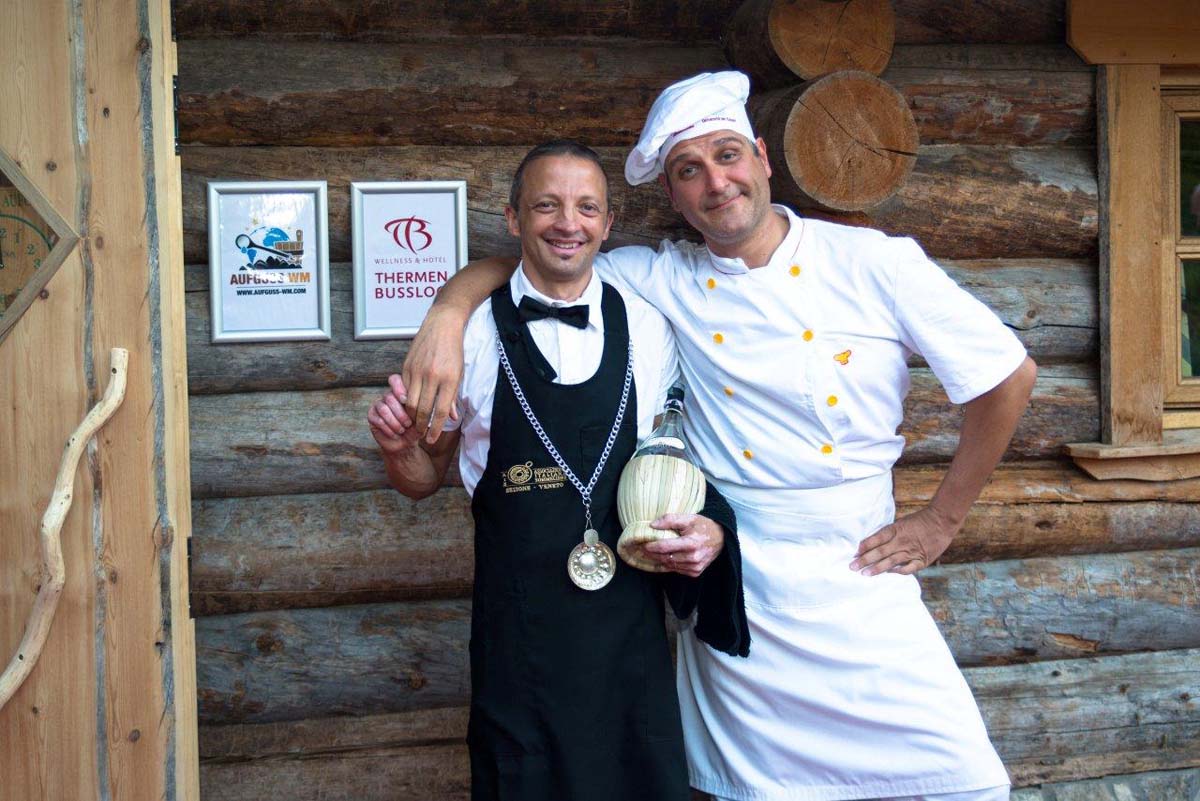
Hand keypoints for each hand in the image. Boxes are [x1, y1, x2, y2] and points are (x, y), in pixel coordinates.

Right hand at [367, 374, 423, 456]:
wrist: (406, 444)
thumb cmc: (416, 428)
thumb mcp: (421, 417)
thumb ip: (419, 407)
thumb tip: (420, 401)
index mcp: (401, 391)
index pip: (394, 380)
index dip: (398, 388)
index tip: (405, 400)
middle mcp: (388, 395)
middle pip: (389, 397)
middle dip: (401, 413)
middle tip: (408, 424)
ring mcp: (378, 404)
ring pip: (383, 408)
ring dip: (395, 422)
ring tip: (402, 430)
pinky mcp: (371, 415)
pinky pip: (377, 419)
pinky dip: (388, 429)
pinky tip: (395, 434)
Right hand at [401, 305, 464, 443]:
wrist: (442, 324)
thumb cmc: (454, 350)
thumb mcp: (459, 374)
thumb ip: (453, 397)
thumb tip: (451, 418)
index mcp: (449, 379)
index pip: (441, 411)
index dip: (435, 429)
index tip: (431, 439)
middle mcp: (432, 376)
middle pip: (423, 410)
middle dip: (421, 426)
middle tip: (421, 434)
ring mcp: (418, 370)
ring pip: (410, 402)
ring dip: (412, 416)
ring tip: (415, 423)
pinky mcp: (407, 365)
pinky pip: (404, 389)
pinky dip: (406, 400)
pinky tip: (409, 406)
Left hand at [641, 514, 724, 577]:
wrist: (721, 538)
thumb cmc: (703, 526)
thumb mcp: (688, 518)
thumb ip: (670, 519)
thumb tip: (652, 525)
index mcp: (692, 543)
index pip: (666, 547)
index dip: (652, 547)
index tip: (643, 544)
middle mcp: (694, 558)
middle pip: (666, 558)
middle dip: (652, 554)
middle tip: (642, 549)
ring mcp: (695, 567)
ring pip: (670, 565)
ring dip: (659, 560)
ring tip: (650, 554)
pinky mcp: (696, 572)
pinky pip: (677, 570)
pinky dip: (668, 565)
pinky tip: (663, 559)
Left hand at [850, 504, 958, 575]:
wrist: (942, 521)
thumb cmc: (919, 521)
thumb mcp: (901, 523)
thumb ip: (888, 534)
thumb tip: (871, 544)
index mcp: (895, 529)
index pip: (876, 538)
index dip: (864, 546)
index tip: (854, 553)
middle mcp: (901, 541)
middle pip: (880, 552)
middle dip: (865, 560)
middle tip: (853, 567)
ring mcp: (911, 551)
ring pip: (890, 561)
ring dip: (876, 568)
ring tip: (865, 574)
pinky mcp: (922, 560)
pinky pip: (907, 568)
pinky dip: (897, 571)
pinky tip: (889, 573)